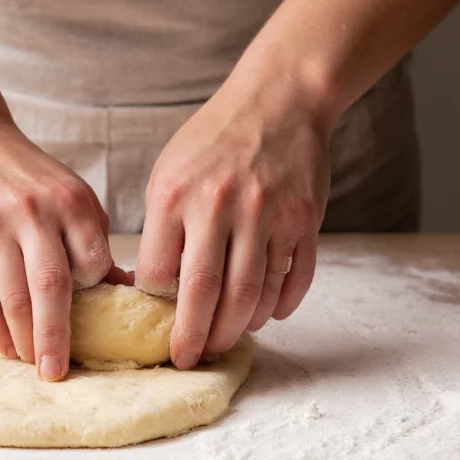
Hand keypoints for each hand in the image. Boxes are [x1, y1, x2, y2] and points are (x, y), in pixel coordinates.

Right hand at [0, 118, 112, 380]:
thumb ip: (91, 238)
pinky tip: (5, 346)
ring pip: (13, 298)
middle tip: (58, 373)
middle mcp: (34, 213)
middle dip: (57, 338)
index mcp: (71, 202)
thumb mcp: (69, 194)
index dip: (92, 294)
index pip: (92, 264)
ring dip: (24, 339)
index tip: (91, 318)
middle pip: (52, 287)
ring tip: (32, 362)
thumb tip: (124, 289)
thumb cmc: (26, 178)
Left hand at [137, 77, 331, 369]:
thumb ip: (161, 229)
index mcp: (176, 197)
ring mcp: (269, 215)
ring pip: (252, 297)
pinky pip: (294, 280)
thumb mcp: (168, 174)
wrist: (279, 100)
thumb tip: (153, 288)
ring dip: (238, 330)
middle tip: (189, 359)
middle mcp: (221, 207)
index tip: (157, 323)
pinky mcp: (305, 220)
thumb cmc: (213, 141)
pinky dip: (280, 307)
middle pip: (207, 296)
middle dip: (195, 338)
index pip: (160, 275)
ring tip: (225, 342)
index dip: (157, 306)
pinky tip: (267, 317)